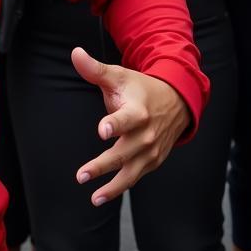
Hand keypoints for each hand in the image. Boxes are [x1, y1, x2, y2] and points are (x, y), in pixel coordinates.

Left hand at [72, 47, 188, 204]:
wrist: (175, 102)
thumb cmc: (139, 88)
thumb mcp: (118, 75)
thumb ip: (95, 69)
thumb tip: (75, 53)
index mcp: (138, 110)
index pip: (126, 119)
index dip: (115, 124)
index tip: (102, 130)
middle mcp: (146, 134)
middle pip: (123, 152)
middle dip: (103, 165)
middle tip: (81, 175)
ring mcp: (151, 150)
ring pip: (130, 172)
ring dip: (112, 186)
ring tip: (93, 196)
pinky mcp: (152, 162)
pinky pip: (135, 177)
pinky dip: (120, 188)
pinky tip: (102, 196)